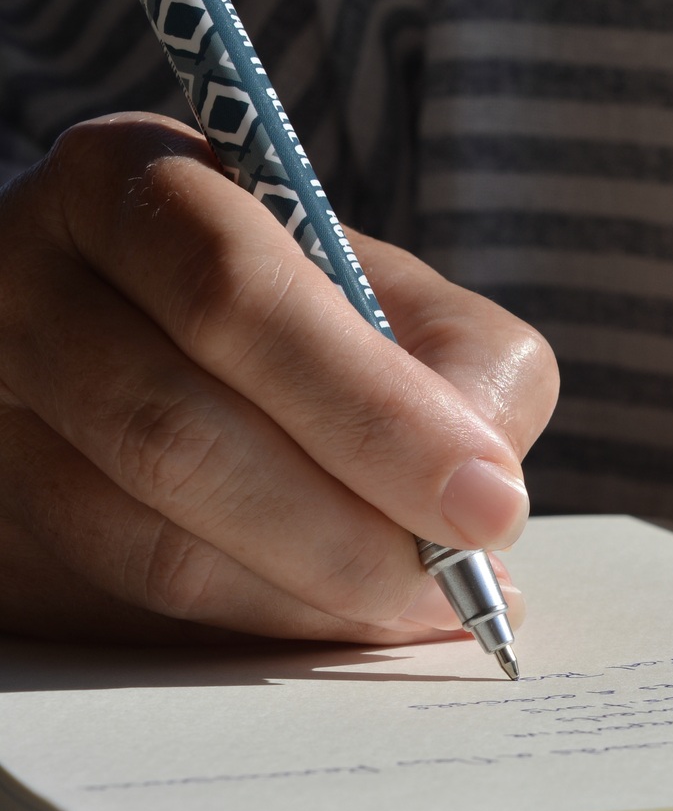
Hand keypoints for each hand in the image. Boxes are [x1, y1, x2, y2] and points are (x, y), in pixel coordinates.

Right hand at [0, 115, 557, 644]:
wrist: (146, 352)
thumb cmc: (299, 320)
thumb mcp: (390, 296)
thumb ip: (462, 367)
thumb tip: (484, 500)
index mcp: (134, 186)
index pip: (236, 296)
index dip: (374, 413)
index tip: (489, 505)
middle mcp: (24, 284)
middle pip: (174, 431)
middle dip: (344, 530)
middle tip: (454, 584)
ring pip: (140, 538)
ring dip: (302, 594)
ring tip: (415, 605)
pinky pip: (122, 605)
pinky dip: (250, 624)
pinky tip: (331, 617)